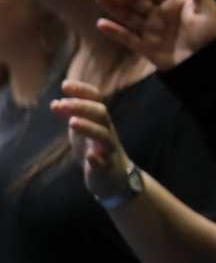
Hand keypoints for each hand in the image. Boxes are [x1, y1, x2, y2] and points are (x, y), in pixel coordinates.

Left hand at [50, 80, 132, 201]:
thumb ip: (71, 116)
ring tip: (72, 122)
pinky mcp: (106, 168)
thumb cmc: (96, 149)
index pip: (96, 99)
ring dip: (88, 127)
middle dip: (82, 106)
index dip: (82, 90)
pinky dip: (98, 159)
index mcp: (100, 120)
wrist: (113, 177)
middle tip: (61, 104)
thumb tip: (55, 102)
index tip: (64, 85)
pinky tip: (91, 156)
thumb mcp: (81, 131)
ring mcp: (107, 149)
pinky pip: (104, 162)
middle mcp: (106, 131)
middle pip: (101, 113)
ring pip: (104, 135)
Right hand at [96, 0, 215, 70]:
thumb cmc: (213, 35)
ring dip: (114, 7)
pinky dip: (115, 31)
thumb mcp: (207, 10)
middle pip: (137, 0)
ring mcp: (153, 31)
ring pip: (129, 16)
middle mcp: (161, 15)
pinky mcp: (148, 48)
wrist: (210, 64)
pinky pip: (128, 38)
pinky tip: (101, 24)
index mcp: (175, 3)